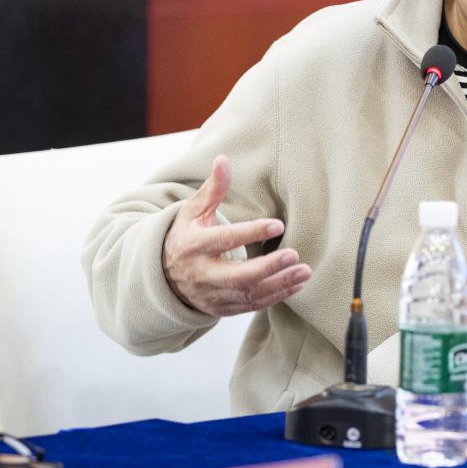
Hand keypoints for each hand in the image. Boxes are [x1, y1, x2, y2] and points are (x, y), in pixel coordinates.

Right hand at [162, 155, 311, 315]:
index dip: (251, 233)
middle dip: (268, 268)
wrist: (162, 276)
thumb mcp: (193, 210)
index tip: (278, 224)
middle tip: (294, 255)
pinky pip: (251, 305)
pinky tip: (296, 285)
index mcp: (193, 246)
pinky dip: (275, 297)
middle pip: (237, 276)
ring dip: (279, 284)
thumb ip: (212, 188)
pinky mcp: (221, 308)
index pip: (224, 240)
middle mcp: (202, 274)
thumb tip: (223, 159)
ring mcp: (211, 295)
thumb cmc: (185, 235)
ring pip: (248, 294)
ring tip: (304, 271)